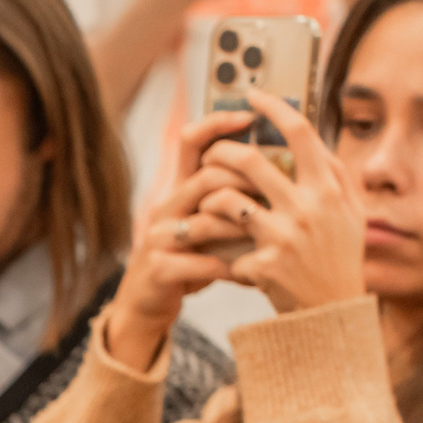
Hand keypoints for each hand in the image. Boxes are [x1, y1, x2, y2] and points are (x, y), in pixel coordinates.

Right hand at [99, 111, 261, 369]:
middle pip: (205, 178)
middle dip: (245, 182)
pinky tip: (249, 273)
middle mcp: (166, 208)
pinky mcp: (159, 269)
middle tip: (276, 191)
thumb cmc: (187, 262)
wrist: (145, 306)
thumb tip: (277, 169)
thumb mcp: (206, 225)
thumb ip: (230, 200)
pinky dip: (228, 267)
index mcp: (179, 191)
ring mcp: (159, 238)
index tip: (249, 116)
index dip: (217, 123)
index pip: (191, 142)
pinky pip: (200, 262)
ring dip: (241, 228)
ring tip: (267, 236)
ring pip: (205, 221)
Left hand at [196, 88, 368, 314]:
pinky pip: (223, 240)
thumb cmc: (340, 259)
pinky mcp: (262, 265)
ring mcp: (283, 237)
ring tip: (207, 200)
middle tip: (209, 152)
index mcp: (329, 189)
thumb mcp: (351, 214)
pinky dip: (215, 239)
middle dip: (220, 151)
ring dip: (209, 196)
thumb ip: (336, 175)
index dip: (273, 107)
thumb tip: (314, 138)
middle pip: (248, 161)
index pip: (300, 132)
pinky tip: (211, 245)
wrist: (331, 314)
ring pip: (226, 198)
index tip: (253, 95)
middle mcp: (307, 208)